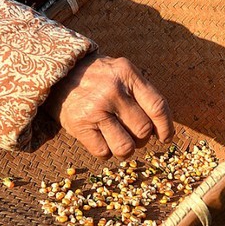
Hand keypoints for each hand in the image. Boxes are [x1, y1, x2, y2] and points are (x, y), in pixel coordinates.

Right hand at [45, 53, 173, 158]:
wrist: (59, 75)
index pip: (157, 107)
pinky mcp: (79, 125)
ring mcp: (95, 109)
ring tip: (119, 141)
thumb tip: (162, 129)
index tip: (166, 137)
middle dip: (142, 139)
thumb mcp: (122, 73)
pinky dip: (105, 152)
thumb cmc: (98, 78)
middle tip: (133, 134)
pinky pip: (103, 153)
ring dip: (125, 150)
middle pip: (143, 130)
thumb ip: (142, 94)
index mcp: (127, 74)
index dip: (166, 127)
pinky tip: (101, 139)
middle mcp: (112, 91)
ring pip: (125, 147)